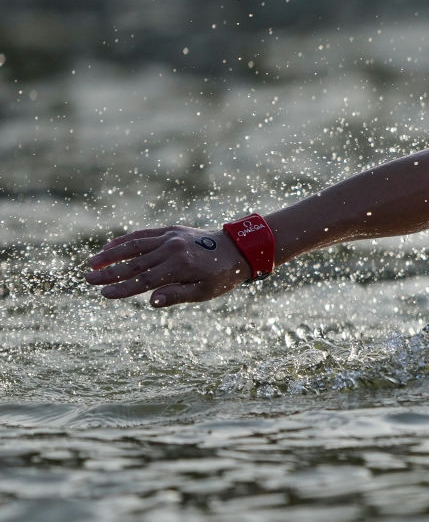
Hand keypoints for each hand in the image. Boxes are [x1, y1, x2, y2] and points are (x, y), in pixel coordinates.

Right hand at [86, 225, 250, 306]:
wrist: (237, 248)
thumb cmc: (221, 275)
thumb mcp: (204, 291)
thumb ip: (176, 295)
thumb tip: (151, 302)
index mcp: (180, 266)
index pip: (144, 280)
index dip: (123, 288)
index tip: (104, 294)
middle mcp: (172, 248)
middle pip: (134, 262)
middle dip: (109, 272)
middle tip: (88, 279)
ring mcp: (170, 236)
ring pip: (134, 245)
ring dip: (111, 254)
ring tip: (92, 263)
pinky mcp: (171, 230)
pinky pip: (144, 234)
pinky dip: (126, 240)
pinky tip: (110, 247)